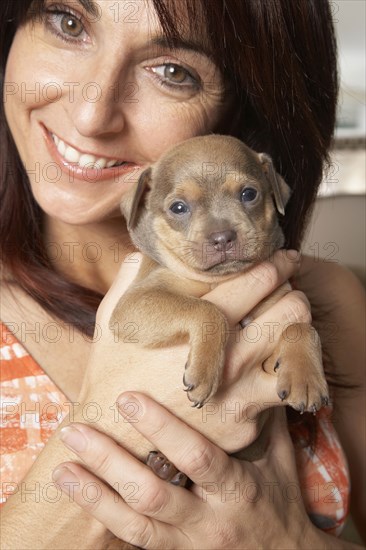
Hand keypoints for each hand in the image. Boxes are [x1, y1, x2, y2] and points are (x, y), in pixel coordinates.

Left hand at [53, 392, 319, 548]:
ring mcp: (189, 545)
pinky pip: (133, 541)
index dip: (161, 428)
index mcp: (237, 490)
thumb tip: (258, 365)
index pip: (196, 457)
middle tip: (76, 431)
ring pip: (134, 525)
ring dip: (94, 495)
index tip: (127, 399)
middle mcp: (209, 522)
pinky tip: (80, 493)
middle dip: (110, 462)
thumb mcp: (279, 457)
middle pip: (152, 494)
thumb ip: (263, 414)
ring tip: (63, 469)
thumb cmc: (280, 500)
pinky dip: (104, 516)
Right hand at [76, 250, 310, 454]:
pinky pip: (281, 392)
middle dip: (292, 295)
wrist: (110, 434)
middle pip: (290, 310)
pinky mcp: (245, 425)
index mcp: (198, 319)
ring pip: (296, 352)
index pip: (258, 279)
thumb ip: (130, 276)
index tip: (282, 258)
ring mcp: (239, 392)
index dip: (276, 264)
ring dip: (295, 336)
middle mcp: (227, 355)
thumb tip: (142, 251)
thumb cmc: (113, 369)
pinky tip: (270, 370)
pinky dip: (282, 378)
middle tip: (287, 293)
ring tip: (285, 330)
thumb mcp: (113, 315)